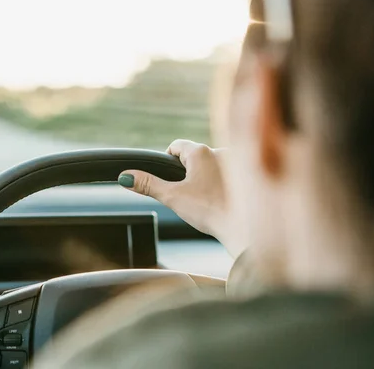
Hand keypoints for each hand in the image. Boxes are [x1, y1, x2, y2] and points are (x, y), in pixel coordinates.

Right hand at [118, 139, 246, 257]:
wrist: (244, 227)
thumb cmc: (209, 210)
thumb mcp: (172, 197)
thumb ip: (148, 185)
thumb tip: (125, 176)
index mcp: (200, 151)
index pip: (176, 146)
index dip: (168, 161)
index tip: (168, 178)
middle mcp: (220, 150)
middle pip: (195, 156)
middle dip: (188, 172)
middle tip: (186, 194)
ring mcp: (237, 162)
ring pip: (213, 164)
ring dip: (206, 176)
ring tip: (206, 199)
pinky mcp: (248, 175)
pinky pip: (229, 173)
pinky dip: (223, 183)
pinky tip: (222, 199)